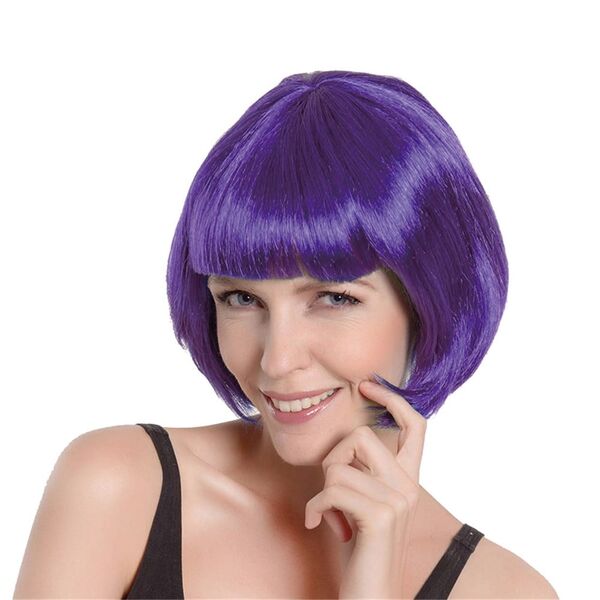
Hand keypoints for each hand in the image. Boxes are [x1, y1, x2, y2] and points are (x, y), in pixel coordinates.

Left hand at [304, 379, 426, 598]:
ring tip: (332, 515)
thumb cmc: (360, 549)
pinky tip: (318, 524)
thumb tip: (349, 437)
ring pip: (339, 465)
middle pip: (362, 436)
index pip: (415, 425)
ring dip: (323, 491)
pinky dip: (316, 507)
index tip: (367, 386)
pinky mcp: (381, 516)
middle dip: (333, 460)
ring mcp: (398, 500)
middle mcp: (409, 486)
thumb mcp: (364, 502)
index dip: (393, 399)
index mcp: (408, 479)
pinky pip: (331, 489)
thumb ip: (365, 471)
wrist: (369, 596)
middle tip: (332, 490)